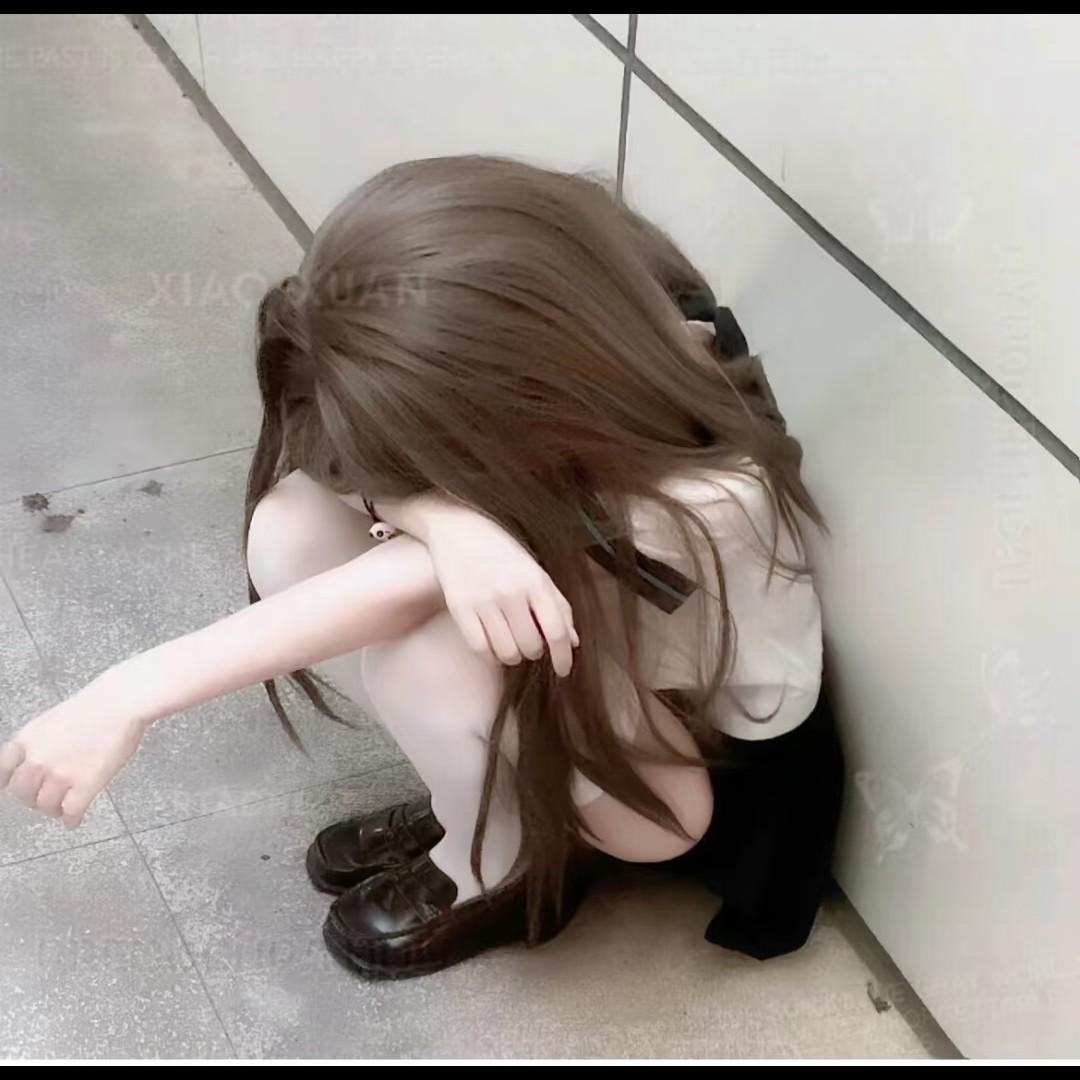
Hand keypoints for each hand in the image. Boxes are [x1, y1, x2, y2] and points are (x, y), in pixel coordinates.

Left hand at [0, 683, 148, 827]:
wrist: (120, 703)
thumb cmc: (96, 704)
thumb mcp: (53, 719)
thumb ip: (40, 742)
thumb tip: (38, 760)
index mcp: (28, 739)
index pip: (3, 771)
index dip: (9, 782)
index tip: (13, 787)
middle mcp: (38, 759)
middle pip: (23, 793)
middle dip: (33, 798)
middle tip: (44, 798)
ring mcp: (61, 774)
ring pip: (46, 805)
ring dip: (54, 809)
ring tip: (62, 808)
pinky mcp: (85, 785)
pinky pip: (71, 811)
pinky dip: (72, 819)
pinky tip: (74, 820)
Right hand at [420, 502, 579, 675]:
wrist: (458, 529)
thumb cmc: (502, 551)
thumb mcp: (536, 572)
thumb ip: (557, 605)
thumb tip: (572, 642)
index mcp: (535, 581)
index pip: (557, 631)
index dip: (564, 658)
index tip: (563, 670)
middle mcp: (510, 591)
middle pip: (531, 647)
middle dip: (534, 650)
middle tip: (528, 639)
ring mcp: (483, 600)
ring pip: (507, 653)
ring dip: (512, 654)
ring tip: (510, 640)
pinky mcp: (459, 607)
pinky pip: (481, 648)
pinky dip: (490, 653)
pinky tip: (492, 642)